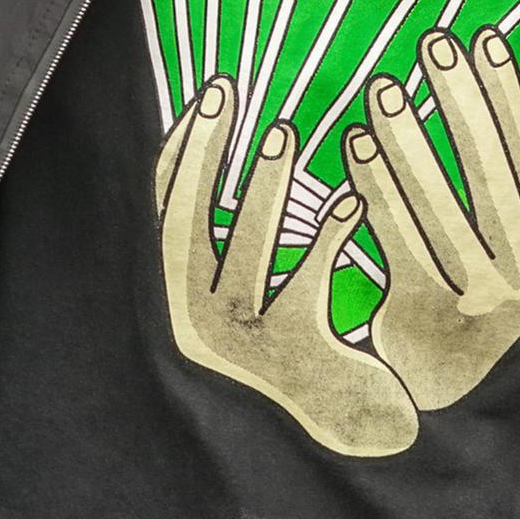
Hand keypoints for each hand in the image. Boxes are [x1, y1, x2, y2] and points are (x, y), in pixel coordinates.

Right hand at [158, 76, 416, 457]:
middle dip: (205, 154)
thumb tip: (232, 132)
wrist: (345, 426)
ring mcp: (241, 349)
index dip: (182, 151)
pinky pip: (306, 287)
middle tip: (228, 92)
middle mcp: (196, 328)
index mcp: (180, 304)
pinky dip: (328, 240)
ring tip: (285, 131)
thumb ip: (234, 236)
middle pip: (187, 227)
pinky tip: (353, 201)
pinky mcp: (293, 361)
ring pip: (246, 255)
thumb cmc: (304, 347)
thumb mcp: (256, 292)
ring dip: (263, 188)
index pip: (166, 215)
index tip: (209, 95)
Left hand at [337, 30, 519, 411]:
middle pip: (485, 172)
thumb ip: (500, 185)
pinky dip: (376, 190)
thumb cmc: (473, 292)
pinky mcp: (425, 316)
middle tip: (431, 44)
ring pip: (438, 205)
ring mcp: (475, 297)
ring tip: (384, 86)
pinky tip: (355, 146)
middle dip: (458, 102)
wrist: (454, 388)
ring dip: (410, 141)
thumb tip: (484, 85)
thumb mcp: (509, 244)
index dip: (505, 94)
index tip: (483, 37)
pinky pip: (396, 241)